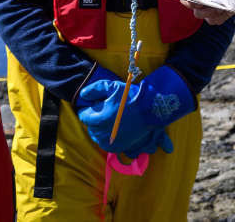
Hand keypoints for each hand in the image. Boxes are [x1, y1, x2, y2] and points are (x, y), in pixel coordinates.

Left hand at [77, 66, 194, 152]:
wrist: (151, 110)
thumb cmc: (131, 97)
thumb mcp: (112, 87)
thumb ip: (94, 89)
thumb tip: (83, 95)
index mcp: (100, 119)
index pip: (84, 116)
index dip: (88, 109)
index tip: (96, 104)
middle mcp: (103, 133)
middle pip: (90, 127)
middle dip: (94, 119)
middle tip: (104, 110)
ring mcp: (111, 142)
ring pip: (97, 136)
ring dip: (99, 129)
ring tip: (108, 119)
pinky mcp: (119, 147)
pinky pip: (105, 144)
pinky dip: (106, 137)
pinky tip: (113, 128)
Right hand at [181, 0, 234, 24]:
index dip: (188, 2)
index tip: (198, 1)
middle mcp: (202, 3)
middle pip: (197, 12)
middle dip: (206, 10)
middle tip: (216, 5)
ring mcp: (210, 11)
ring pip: (207, 19)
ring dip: (216, 14)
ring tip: (225, 7)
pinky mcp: (219, 17)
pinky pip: (216, 21)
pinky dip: (222, 17)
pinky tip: (229, 11)